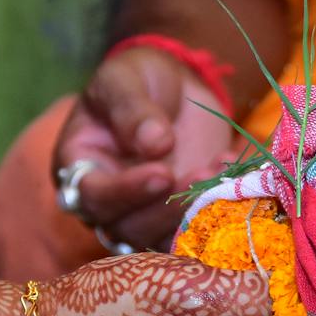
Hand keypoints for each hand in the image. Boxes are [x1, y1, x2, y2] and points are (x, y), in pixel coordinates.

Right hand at [53, 46, 238, 249]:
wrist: (177, 89)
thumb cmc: (139, 78)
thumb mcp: (125, 78)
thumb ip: (131, 108)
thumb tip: (154, 143)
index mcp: (80, 167)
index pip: (93, 195)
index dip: (125, 191)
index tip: (160, 172)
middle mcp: (108, 202)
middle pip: (128, 226)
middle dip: (166, 207)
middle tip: (199, 174)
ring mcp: (145, 215)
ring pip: (163, 237)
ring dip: (194, 211)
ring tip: (220, 171)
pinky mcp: (179, 219)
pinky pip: (194, 233)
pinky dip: (216, 213)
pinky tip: (235, 181)